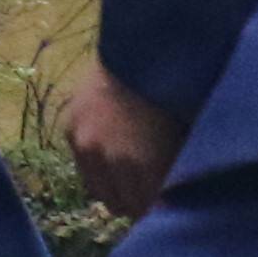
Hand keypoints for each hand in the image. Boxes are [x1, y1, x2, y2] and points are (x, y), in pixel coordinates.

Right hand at [62, 59, 185, 220]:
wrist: (138, 47)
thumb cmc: (175, 88)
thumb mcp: (187, 131)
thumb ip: (180, 166)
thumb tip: (182, 193)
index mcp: (144, 165)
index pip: (150, 209)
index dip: (162, 208)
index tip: (172, 206)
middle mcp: (109, 162)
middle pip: (123, 207)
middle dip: (140, 202)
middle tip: (154, 192)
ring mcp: (85, 148)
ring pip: (100, 193)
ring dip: (117, 191)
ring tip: (132, 180)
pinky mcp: (70, 133)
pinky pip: (84, 169)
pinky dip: (99, 170)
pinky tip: (114, 159)